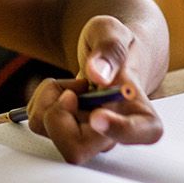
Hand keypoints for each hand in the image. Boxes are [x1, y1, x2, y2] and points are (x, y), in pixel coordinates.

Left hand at [26, 16, 162, 164]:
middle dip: (59, 114)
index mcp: (142, 113)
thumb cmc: (115, 46)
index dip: (118, 129)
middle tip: (70, 90)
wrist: (105, 55)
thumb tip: (98, 74)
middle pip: (78, 149)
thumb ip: (109, 50)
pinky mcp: (67, 133)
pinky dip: (40, 100)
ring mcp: (90, 137)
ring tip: (70, 84)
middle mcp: (115, 134)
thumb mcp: (112, 33)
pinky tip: (60, 90)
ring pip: (53, 135)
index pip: (143, 134)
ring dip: (49, 101)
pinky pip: (40, 123)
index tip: (97, 113)